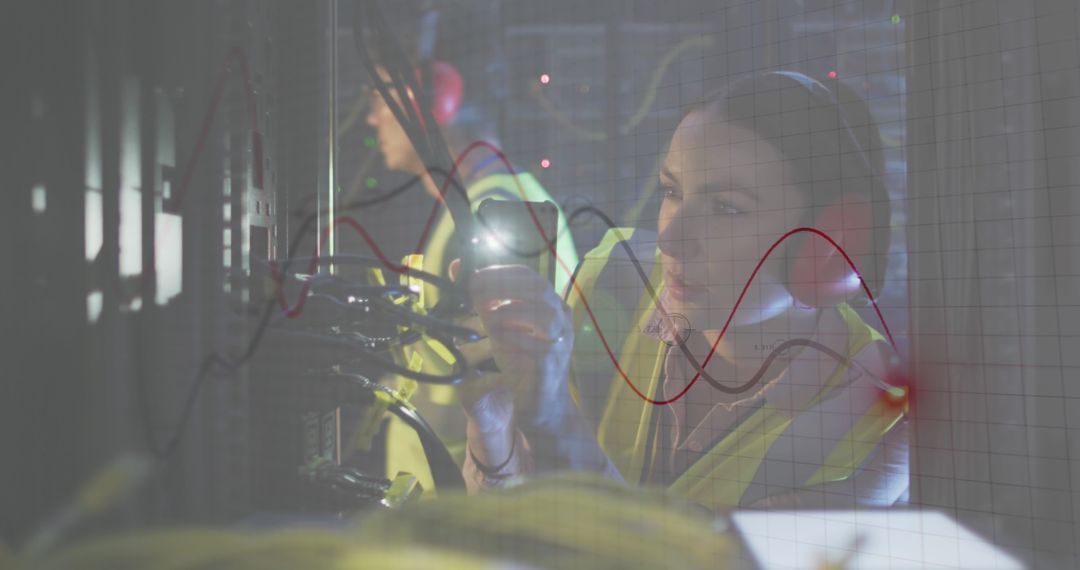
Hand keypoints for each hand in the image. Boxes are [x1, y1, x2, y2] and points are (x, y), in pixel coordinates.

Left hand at [450, 260, 574, 430]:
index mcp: (548, 303)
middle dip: (504, 286)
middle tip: (474, 291)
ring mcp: (561, 340)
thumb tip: (456, 269)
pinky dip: (515, 338)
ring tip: (486, 315)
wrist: (540, 403)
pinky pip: (538, 346)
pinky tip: (496, 337)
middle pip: (538, 288)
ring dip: (511, 311)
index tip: (474, 277)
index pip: (529, 276)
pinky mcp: (554, 363)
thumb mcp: (498, 326)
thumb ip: (482, 299)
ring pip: (544, 314)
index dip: (501, 273)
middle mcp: (560, 317)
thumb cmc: (520, 361)